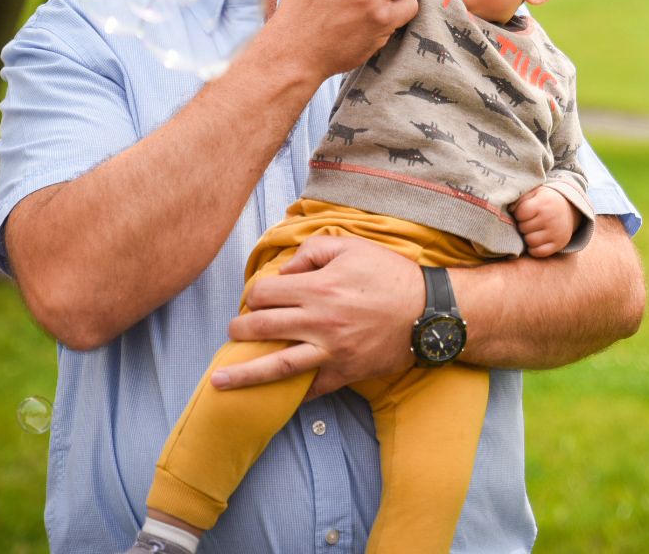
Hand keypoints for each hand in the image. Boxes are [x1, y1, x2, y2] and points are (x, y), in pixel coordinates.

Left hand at [214, 235, 422, 397]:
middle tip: (233, 332)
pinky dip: (290, 396)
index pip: (264, 294)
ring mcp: (330, 351)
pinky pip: (310, 389)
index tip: (254, 298)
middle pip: (261, 328)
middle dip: (239, 331)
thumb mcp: (352, 247)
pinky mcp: (344, 372)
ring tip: (218, 382)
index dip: (252, 294)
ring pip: (276, 367)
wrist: (429, 311)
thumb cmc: (390, 275)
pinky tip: (270, 402)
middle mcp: (318, 322)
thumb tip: (285, 271)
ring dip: (244, 375)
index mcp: (318, 288)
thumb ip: (312, 251)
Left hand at [514, 186, 573, 257]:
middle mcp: (551, 218)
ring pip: (530, 241)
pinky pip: (539, 252)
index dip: (518, 213)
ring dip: (527, 237)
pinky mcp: (559, 244)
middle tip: (529, 221)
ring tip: (532, 230)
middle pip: (523, 227)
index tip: (523, 212)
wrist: (569, 209)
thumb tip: (509, 209)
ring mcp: (556, 232)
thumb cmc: (545, 200)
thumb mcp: (535, 192)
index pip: (521, 213)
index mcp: (544, 202)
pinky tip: (536, 240)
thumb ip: (520, 197)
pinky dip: (534, 249)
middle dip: (523, 224)